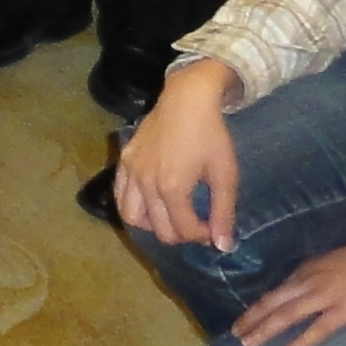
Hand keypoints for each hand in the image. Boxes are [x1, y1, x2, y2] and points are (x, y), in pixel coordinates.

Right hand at [114, 57, 240, 250]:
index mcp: (172, 188)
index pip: (184, 230)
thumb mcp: (225, 174)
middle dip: (181, 234)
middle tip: (195, 225)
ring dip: (152, 225)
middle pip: (159, 230)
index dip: (202, 235)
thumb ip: (224, 213)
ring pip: (132, 217)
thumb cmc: (211, 135)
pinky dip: (132, 206)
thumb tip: (224, 247)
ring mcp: (131, 171)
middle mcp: (146, 183)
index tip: (213, 228)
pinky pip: (119, 194)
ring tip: (169, 217)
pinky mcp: (124, 160)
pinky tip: (148, 203)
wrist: (188, 98)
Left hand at [231, 236, 345, 345]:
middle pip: (273, 302)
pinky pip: (317, 330)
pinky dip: (301, 342)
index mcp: (308, 269)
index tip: (246, 317)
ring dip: (265, 329)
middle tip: (235, 333)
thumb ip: (317, 275)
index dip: (260, 305)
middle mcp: (309, 282)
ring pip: (286, 315)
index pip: (277, 291)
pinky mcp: (342, 312)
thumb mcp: (333, 262)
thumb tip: (304, 289)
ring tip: (248, 343)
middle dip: (252, 317)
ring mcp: (324, 297)